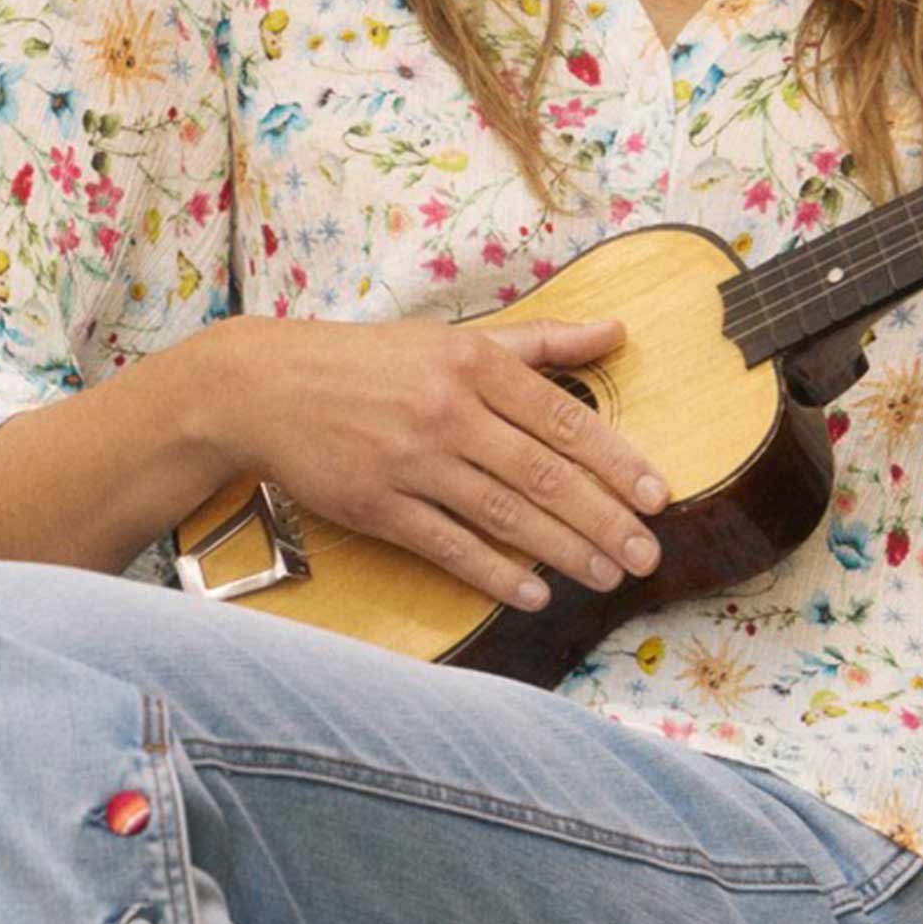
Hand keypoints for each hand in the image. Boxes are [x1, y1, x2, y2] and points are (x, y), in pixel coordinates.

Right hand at [208, 312, 667, 609]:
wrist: (265, 386)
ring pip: (504, 514)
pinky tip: (531, 592)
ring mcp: (411, 461)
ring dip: (562, 551)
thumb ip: (538, 341)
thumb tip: (615, 331)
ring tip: (605, 575)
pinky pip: (448, 544)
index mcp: (472, 363)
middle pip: (542, 475)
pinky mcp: (377, 506)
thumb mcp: (452, 337)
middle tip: (645, 553)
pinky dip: (494, 572)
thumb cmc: (369, 361)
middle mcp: (446, 411)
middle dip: (602, 519)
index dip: (615, 462)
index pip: (561, 419)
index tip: (656, 496)